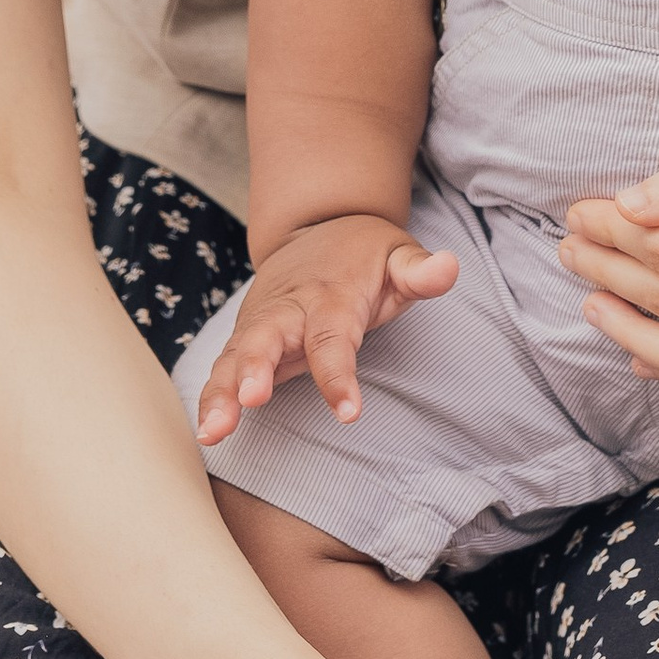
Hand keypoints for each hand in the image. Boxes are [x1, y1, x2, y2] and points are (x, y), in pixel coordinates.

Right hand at [189, 213, 457, 442]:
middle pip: (265, 338)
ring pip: (234, 356)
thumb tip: (451, 267)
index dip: (338, 375)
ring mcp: (260, 322)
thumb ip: (420, 270)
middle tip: (250, 398)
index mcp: (330, 294)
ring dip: (221, 393)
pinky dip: (211, 397)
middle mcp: (287, 308)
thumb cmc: (363, 254)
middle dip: (254, 367)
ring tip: (212, 432)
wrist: (316, 226)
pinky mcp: (244, 337)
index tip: (348, 412)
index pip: (333, 338)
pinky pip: (224, 368)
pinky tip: (208, 432)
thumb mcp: (398, 254)